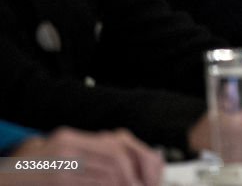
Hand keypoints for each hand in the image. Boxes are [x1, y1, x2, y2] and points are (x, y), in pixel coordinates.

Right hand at [3, 127, 162, 185]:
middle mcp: (69, 143)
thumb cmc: (32, 177)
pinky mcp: (58, 177)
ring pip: (109, 171)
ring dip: (126, 184)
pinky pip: (94, 183)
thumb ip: (91, 161)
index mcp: (72, 138)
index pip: (118, 142)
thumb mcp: (63, 161)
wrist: (3, 179)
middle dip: (136, 176)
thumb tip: (128, 169)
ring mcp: (62, 160)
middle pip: (118, 155)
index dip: (139, 161)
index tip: (148, 177)